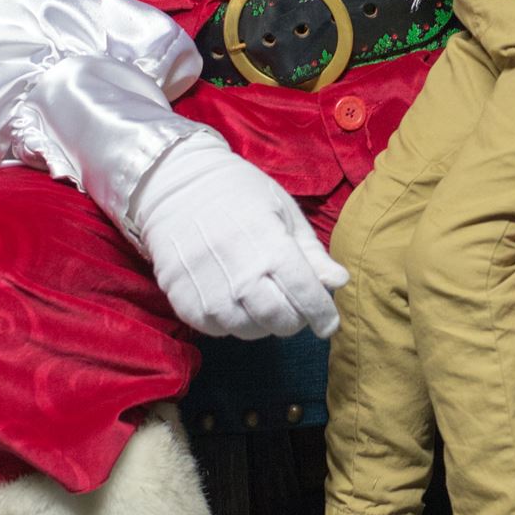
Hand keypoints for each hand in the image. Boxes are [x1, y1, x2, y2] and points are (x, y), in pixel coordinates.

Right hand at [126, 135, 347, 340]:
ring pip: (247, 330)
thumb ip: (311, 252)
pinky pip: (216, 329)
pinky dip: (231, 323)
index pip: (306, 294)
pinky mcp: (181, 299)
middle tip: (293, 307)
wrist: (175, 184)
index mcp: (270, 244)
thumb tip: (339, 281)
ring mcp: (207, 288)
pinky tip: (234, 301)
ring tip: (261, 300)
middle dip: (294, 320)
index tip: (328, 323)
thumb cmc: (238, 193)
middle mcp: (239, 271)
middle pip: (278, 320)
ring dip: (262, 324)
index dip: (323, 315)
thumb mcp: (283, 211)